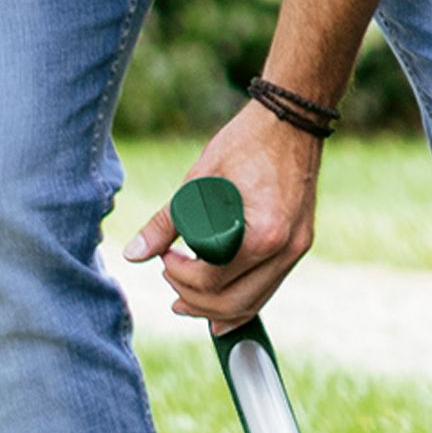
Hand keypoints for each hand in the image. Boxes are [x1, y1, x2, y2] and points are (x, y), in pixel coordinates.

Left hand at [122, 100, 321, 332]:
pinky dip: (241, 300)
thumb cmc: (246, 143)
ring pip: (254, 302)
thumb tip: (132, 255)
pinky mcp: (299, 246)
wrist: (293, 122)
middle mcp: (286, 249)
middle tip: (169, 281)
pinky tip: (220, 311)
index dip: (181, 276)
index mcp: (264, 232)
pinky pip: (268, 287)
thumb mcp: (200, 179)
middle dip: (195, 301)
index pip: (214, 280)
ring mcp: (297, 250)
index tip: (165, 257)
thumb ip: (166, 222)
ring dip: (217, 309)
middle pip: (234, 302)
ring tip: (185, 302)